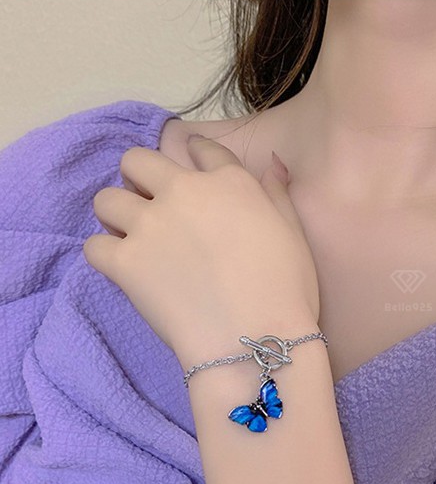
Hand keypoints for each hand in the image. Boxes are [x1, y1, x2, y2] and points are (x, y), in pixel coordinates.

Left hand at [83, 136, 319, 363]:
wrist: (256, 335)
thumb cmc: (286, 288)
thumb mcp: (294, 234)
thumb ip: (278, 194)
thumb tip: (274, 163)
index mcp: (228, 183)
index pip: (200, 148)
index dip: (193, 152)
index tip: (189, 166)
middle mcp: (183, 192)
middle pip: (137, 160)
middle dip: (139, 175)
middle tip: (150, 203)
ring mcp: (150, 226)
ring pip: (106, 199)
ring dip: (116, 213)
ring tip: (130, 236)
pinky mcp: (126, 263)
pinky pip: (94, 246)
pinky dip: (105, 254)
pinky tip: (124, 267)